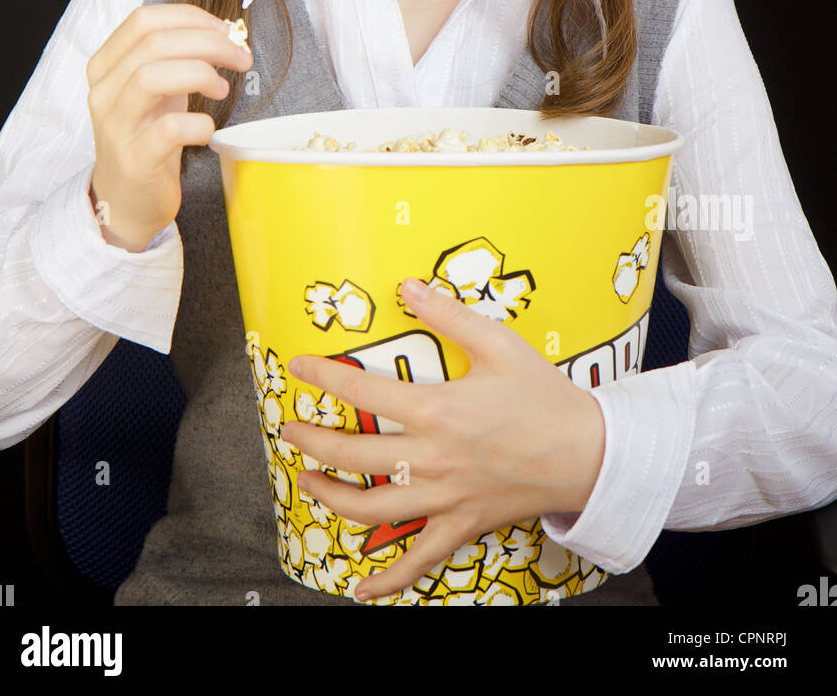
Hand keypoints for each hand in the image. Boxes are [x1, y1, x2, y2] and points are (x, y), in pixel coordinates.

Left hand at [280, 277, 605, 601]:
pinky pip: (417, 561)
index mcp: (437, 409)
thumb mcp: (497, 343)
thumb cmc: (543, 396)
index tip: (298, 366)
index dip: (322, 377)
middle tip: (289, 430)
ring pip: (370, 509)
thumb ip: (447, 314)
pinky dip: (387, 582)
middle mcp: (432, 458)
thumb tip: (406, 286)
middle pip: (352, 455)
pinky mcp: (460, 526)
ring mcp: (444, 498)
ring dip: (329, 497)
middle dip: (310, 442)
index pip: (362, 391)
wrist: (588, 452)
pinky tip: (361, 591)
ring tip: (307, 481)